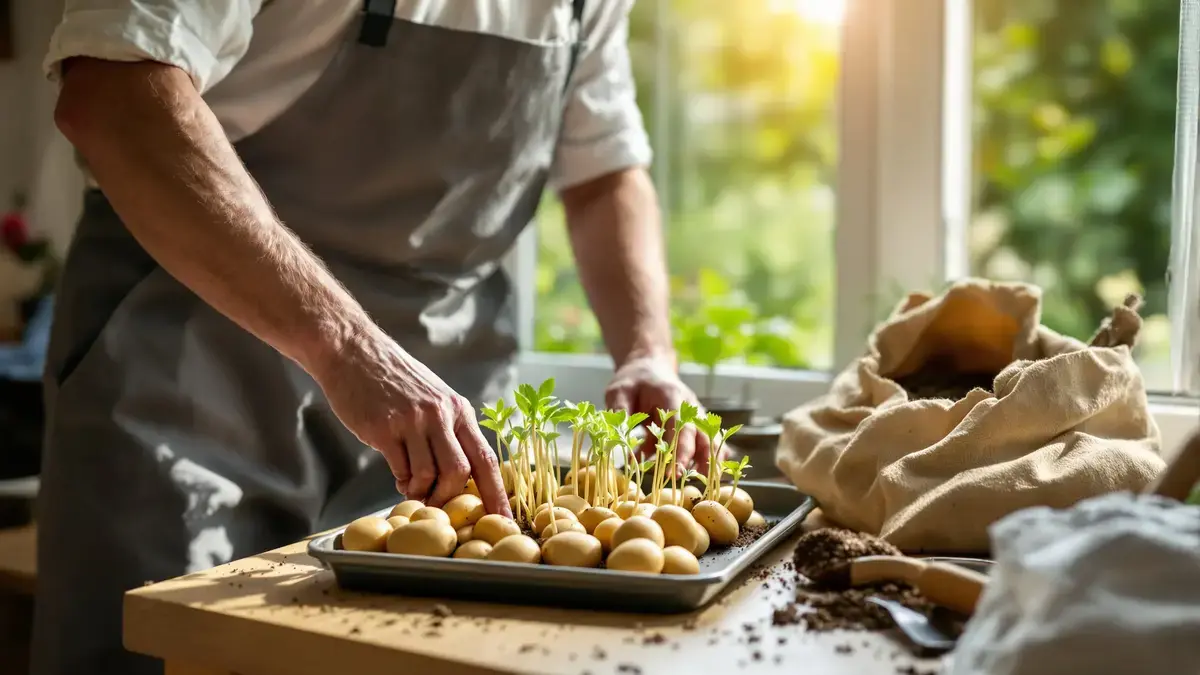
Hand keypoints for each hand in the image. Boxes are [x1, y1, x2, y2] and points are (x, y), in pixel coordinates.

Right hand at [310, 324, 510, 516]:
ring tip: (412, 486)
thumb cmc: (394, 380)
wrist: (353, 351)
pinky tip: (398, 475)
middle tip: (437, 503)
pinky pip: (401, 469)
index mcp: (458, 409)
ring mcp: (412, 421)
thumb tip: (460, 473)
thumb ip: (449, 429)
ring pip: (429, 475)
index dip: (498, 494)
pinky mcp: (384, 428)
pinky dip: (402, 481)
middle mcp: (440, 414)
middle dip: (450, 497)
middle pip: (460, 472)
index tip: (506, 519)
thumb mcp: (434, 396)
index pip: (486, 458)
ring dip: (421, 491)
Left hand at [605, 354, 718, 477]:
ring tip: (705, 481)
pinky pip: (705, 439)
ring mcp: (694, 413)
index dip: (679, 449)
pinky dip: (708, 455)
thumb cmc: (633, 380)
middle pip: (699, 434)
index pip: (681, 425)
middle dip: (694, 458)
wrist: (648, 367)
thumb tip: (618, 437)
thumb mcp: (619, 390)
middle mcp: (689, 404)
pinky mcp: (692, 422)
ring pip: (708, 437)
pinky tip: (707, 472)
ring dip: (708, 458)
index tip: (673, 471)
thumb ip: (620, 411)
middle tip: (683, 480)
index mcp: (672, 396)